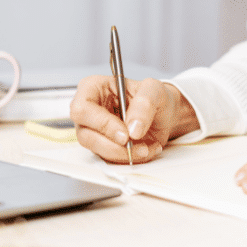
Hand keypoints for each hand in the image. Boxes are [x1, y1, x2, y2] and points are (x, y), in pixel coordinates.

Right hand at [69, 75, 199, 163]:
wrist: (163, 113)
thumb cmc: (153, 96)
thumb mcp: (154, 90)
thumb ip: (144, 104)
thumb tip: (133, 128)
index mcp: (93, 88)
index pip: (82, 109)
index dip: (102, 123)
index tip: (125, 133)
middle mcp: (89, 111)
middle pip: (85, 135)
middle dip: (112, 145)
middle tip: (134, 144)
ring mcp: (94, 131)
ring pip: (97, 150)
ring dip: (124, 153)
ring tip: (146, 147)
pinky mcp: (103, 147)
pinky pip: (111, 159)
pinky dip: (131, 158)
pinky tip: (146, 149)